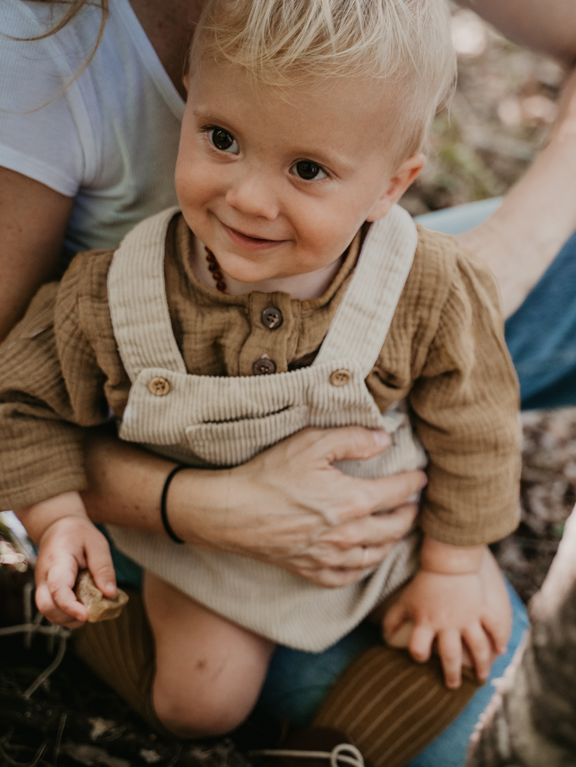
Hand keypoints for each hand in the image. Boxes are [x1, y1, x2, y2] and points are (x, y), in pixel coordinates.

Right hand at [19, 493, 116, 627]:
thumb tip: (110, 594)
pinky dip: (66, 614)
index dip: (70, 606)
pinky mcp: (45, 590)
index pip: (58, 589)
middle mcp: (44, 576)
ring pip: (47, 611)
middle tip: (91, 614)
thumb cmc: (78, 534)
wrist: (57, 527)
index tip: (85, 615)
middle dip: (68, 618)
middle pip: (47, 607)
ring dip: (67, 618)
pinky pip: (52, 608)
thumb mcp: (97, 543)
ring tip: (89, 611)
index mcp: (57, 561)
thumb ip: (103, 568)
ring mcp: (42, 584)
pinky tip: (82, 607)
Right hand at [185, 426, 425, 587]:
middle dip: (409, 515)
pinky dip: (363, 567)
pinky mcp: (310, 570)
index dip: (413, 483)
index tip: (420, 477)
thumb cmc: (269, 475)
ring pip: (376, 555)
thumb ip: (352, 438)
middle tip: (413, 505)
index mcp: (352, 501)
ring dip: (392, 542)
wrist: (230, 512)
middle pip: (394, 528)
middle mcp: (348, 534)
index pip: (398, 493)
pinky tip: (363, 558)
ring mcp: (330, 556)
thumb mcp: (311, 443)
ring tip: (394, 530)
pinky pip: (348, 577)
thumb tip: (384, 439)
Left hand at [383, 549, 510, 687]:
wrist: (447, 562)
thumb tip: (383, 638)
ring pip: (477, 648)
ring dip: (480, 664)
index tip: (423, 658)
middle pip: (450, 656)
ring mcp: (467, 617)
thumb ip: (393, 619)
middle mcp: (447, 624)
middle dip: (452, 674)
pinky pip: (493, 627)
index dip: (419, 655)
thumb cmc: (424, 583)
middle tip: (453, 685)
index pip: (418, 648)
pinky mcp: (481, 609)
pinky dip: (499, 639)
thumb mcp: (405, 601)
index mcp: (426, 622)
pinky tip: (501, 650)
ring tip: (482, 677)